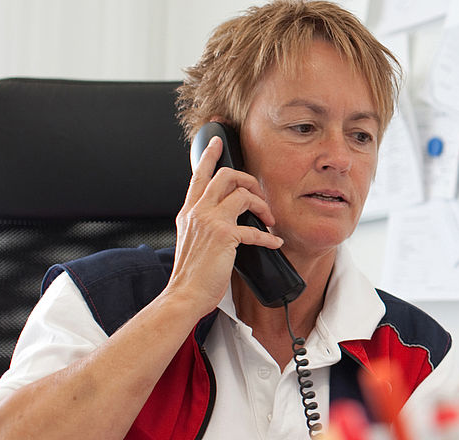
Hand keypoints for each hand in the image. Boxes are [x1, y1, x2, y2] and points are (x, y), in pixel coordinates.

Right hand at [167, 136, 282, 310]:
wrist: (184, 294)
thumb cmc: (191, 273)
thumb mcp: (192, 239)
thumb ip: (203, 223)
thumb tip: (225, 217)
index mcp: (188, 212)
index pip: (198, 176)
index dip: (208, 156)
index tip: (217, 141)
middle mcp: (197, 212)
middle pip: (225, 176)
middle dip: (248, 180)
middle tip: (259, 195)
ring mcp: (209, 222)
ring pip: (242, 195)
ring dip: (261, 206)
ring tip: (269, 219)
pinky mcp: (223, 236)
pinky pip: (254, 230)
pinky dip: (268, 237)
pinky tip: (274, 242)